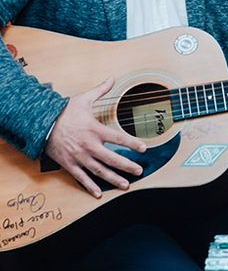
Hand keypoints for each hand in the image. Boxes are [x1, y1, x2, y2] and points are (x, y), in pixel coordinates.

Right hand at [45, 77, 145, 198]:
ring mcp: (79, 157)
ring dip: (114, 179)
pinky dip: (90, 186)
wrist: (41, 125)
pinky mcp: (69, 164)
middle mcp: (88, 145)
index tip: (144, 148)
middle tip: (140, 171)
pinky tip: (99, 193)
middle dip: (127, 166)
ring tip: (126, 184)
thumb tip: (112, 77)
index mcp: (94, 130)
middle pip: (112, 158)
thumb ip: (100, 90)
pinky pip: (81, 178)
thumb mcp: (83, 99)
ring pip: (99, 171)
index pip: (118, 138)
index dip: (132, 143)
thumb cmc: (64, 112)